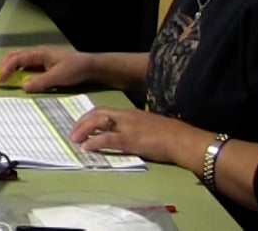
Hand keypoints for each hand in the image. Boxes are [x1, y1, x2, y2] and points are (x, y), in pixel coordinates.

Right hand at [0, 46, 97, 91]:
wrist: (92, 67)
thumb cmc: (76, 68)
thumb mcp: (59, 76)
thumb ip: (41, 81)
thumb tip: (23, 86)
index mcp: (39, 53)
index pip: (16, 58)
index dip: (5, 68)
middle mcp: (37, 55)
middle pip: (14, 57)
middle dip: (3, 67)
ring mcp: (40, 60)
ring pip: (19, 62)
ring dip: (10, 70)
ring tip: (4, 81)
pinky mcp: (44, 67)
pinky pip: (26, 68)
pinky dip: (19, 74)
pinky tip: (19, 82)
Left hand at [69, 107, 198, 164]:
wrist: (185, 140)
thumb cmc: (173, 136)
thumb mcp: (151, 127)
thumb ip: (138, 128)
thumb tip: (128, 136)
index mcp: (132, 113)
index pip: (105, 110)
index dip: (90, 117)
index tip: (81, 124)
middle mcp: (127, 116)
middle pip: (97, 113)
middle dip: (81, 122)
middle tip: (72, 133)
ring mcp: (128, 127)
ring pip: (98, 122)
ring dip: (83, 130)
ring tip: (75, 140)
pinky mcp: (131, 139)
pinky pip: (107, 138)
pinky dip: (94, 142)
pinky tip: (87, 147)